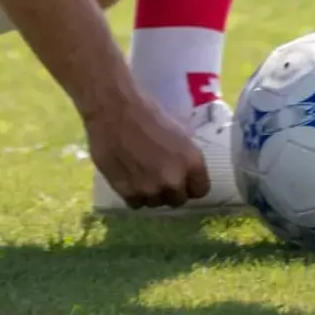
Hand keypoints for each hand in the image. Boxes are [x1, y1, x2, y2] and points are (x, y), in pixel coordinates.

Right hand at [84, 88, 208, 207]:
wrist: (113, 111)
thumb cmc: (148, 112)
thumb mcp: (180, 129)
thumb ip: (186, 154)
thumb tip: (186, 166)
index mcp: (192, 162)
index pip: (200, 190)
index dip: (192, 184)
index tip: (185, 179)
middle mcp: (174, 181)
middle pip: (178, 200)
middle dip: (172, 190)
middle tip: (161, 175)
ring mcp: (150, 189)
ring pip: (156, 202)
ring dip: (152, 193)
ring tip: (143, 175)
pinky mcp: (127, 193)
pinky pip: (136, 203)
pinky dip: (134, 194)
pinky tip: (129, 178)